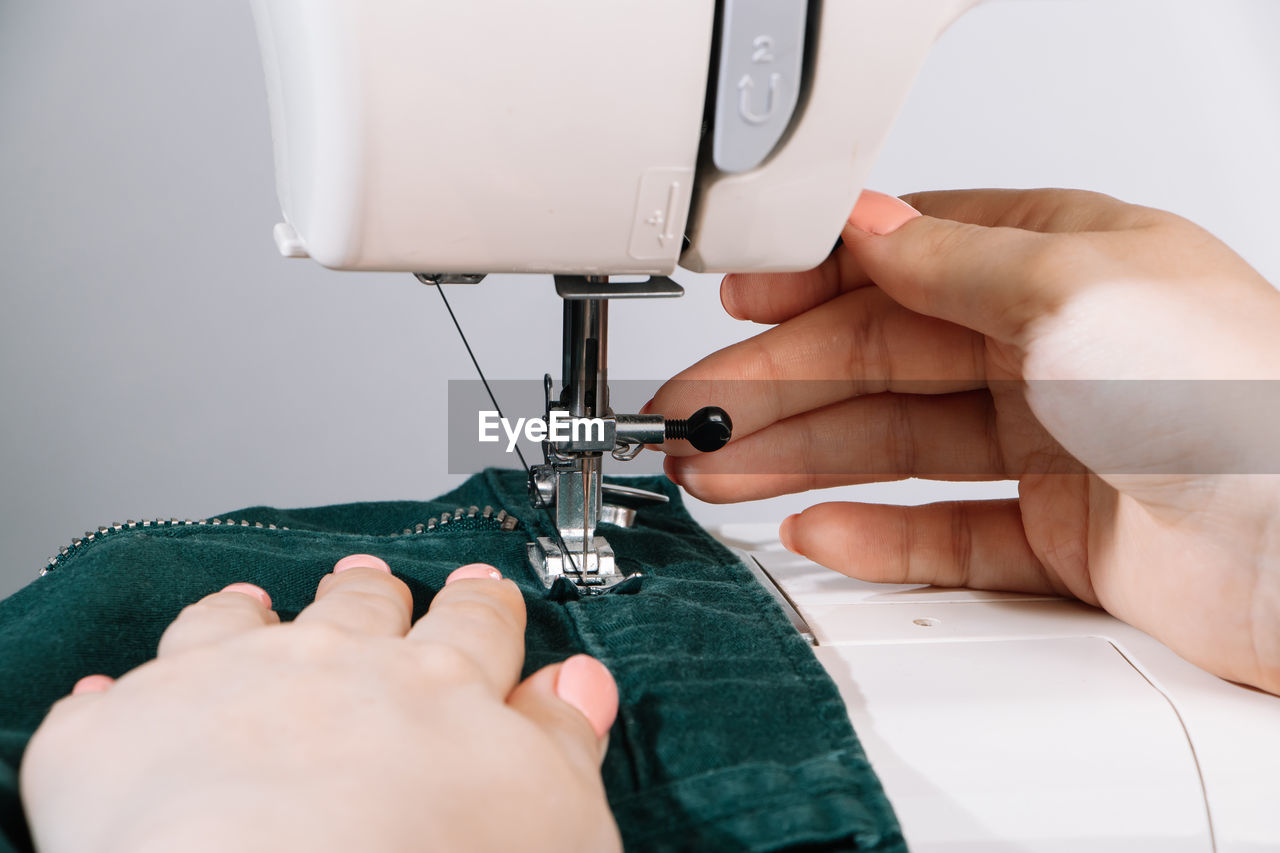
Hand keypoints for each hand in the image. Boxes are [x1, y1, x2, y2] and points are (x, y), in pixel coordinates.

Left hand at [20, 557, 620, 852]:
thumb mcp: (554, 817)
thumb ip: (566, 743)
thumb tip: (582, 685)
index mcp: (440, 685)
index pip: (471, 628)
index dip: (479, 609)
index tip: (481, 593)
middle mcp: (332, 667)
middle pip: (356, 612)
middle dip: (369, 597)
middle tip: (371, 585)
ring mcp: (223, 688)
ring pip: (236, 626)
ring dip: (248, 617)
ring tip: (251, 605)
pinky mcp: (123, 736)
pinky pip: (117, 701)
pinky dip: (124, 698)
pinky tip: (122, 697)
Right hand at [651, 188, 1279, 692]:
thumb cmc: (1235, 395)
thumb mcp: (1072, 285)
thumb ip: (951, 259)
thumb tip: (864, 224)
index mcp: (1061, 266)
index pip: (905, 267)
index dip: (812, 284)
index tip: (736, 303)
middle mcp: (1051, 353)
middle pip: (880, 363)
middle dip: (779, 383)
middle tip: (695, 409)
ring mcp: (1050, 448)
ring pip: (894, 447)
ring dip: (799, 457)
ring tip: (718, 469)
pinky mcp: (1057, 538)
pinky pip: (940, 532)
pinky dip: (872, 535)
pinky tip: (812, 529)